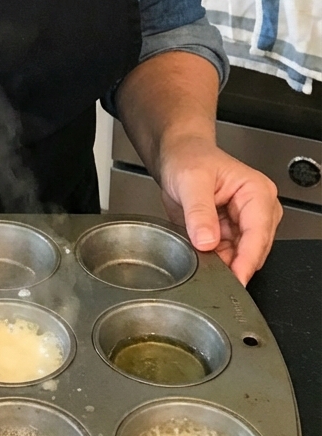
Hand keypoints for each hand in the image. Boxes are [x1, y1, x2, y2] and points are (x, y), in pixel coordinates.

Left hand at [157, 135, 281, 284]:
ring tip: (197, 255)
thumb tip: (207, 241)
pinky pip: (227, 257)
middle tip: (206, 270)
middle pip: (253, 251)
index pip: (258, 235)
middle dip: (232, 264)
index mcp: (257, 192)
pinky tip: (199, 254)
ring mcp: (246, 224)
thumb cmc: (188, 158)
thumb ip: (199, 212)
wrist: (177, 156)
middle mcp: (258, 210)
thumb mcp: (190, 181)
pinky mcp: (232, 234)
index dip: (246, 260)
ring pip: (240, 258)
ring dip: (221, 263)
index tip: (235, 279)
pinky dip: (214, 261)